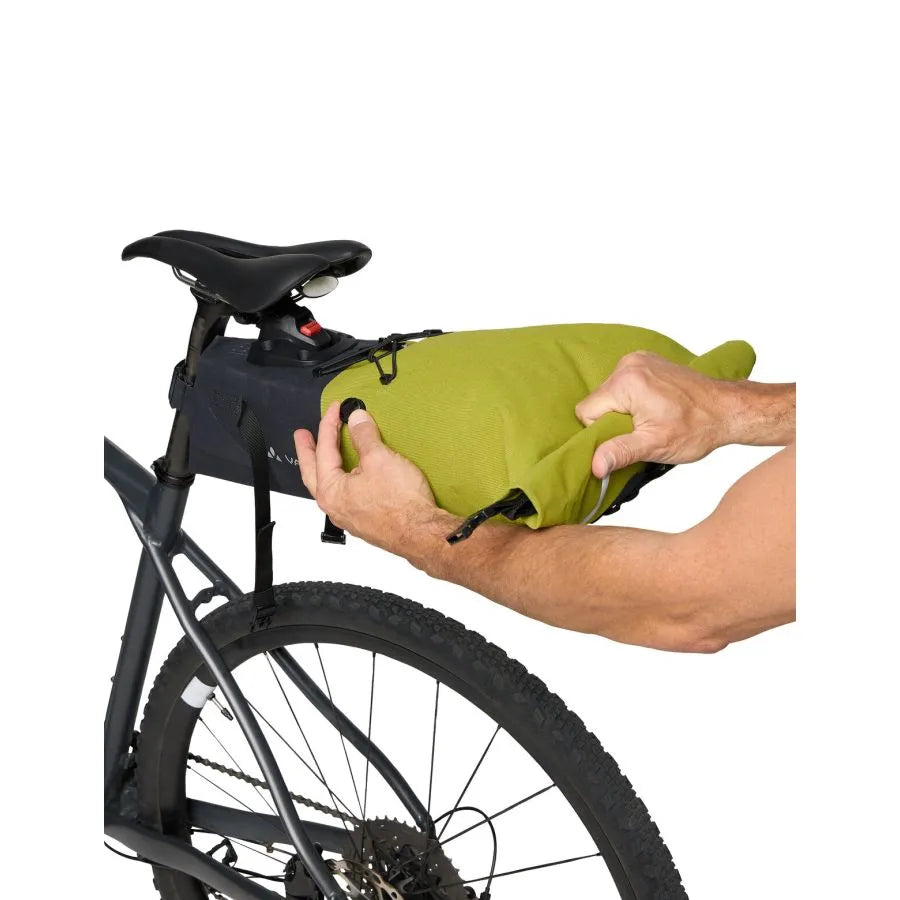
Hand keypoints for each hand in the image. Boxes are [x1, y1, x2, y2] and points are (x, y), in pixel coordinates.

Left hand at [294, 402, 436, 549]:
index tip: (336, 410)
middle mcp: (335, 507)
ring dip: (326, 468)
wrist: (422, 533)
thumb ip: (364, 436)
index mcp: (331, 490)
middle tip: (302, 436)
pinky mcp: (366, 522)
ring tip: (328, 456)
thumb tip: (357, 420)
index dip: (329, 425)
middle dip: (307, 452)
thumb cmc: (400, 504)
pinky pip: (348, 496)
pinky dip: (345, 481)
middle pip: (313, 473)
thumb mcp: (380, 459)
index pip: (324, 450)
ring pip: (330, 487)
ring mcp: (350, 517)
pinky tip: (355, 478)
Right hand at [575, 352, 734, 477]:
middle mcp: (629, 364)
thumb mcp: (654, 445)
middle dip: (615, 420)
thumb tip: (595, 465)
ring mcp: (639, 359)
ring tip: (652, 417)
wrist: (728, 409)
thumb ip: (620, 452)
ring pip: (610, 394)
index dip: (604, 431)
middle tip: (645, 428)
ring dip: (624, 410)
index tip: (630, 435)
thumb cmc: (697, 426)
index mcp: (626, 381)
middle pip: (598, 401)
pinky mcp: (647, 360)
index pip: (587, 412)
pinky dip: (633, 398)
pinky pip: (624, 384)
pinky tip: (654, 407)